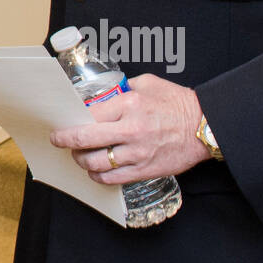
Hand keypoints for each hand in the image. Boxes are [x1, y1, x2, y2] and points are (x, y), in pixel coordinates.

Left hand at [49, 73, 208, 183]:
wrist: (204, 126)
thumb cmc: (177, 102)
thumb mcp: (147, 84)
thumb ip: (122, 89)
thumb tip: (102, 95)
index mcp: (129, 105)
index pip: (88, 115)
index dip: (70, 120)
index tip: (62, 122)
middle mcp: (130, 130)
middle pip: (85, 140)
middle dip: (65, 141)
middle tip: (57, 140)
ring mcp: (137, 153)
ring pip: (96, 162)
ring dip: (81, 160)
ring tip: (78, 155)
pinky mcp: (145, 170)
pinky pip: (112, 178)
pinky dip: (98, 175)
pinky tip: (95, 170)